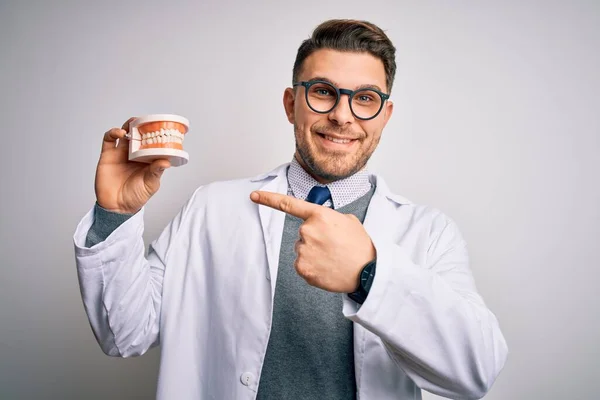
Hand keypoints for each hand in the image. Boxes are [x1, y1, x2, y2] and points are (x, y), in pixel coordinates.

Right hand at [94, 117, 170, 212]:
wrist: (117, 207)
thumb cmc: (136, 196)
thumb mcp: (151, 184)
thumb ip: (156, 172)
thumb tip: (166, 162)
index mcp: (146, 159)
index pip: (151, 142)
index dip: (155, 134)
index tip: (160, 127)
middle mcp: (134, 154)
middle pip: (138, 135)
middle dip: (141, 126)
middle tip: (146, 120)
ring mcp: (120, 153)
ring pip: (124, 133)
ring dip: (128, 126)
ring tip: (133, 124)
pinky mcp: (108, 155)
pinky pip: (108, 140)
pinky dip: (113, 132)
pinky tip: (120, 132)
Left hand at [250, 191, 375, 292]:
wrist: (367, 271)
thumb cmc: (359, 245)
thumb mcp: (348, 221)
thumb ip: (328, 218)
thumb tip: (320, 225)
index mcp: (319, 215)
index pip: (289, 204)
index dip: (268, 199)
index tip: (254, 196)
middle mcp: (308, 230)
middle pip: (302, 234)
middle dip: (315, 239)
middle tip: (334, 246)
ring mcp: (303, 250)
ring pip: (302, 249)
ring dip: (314, 253)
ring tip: (333, 258)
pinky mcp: (302, 268)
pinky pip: (301, 264)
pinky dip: (312, 267)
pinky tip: (327, 268)